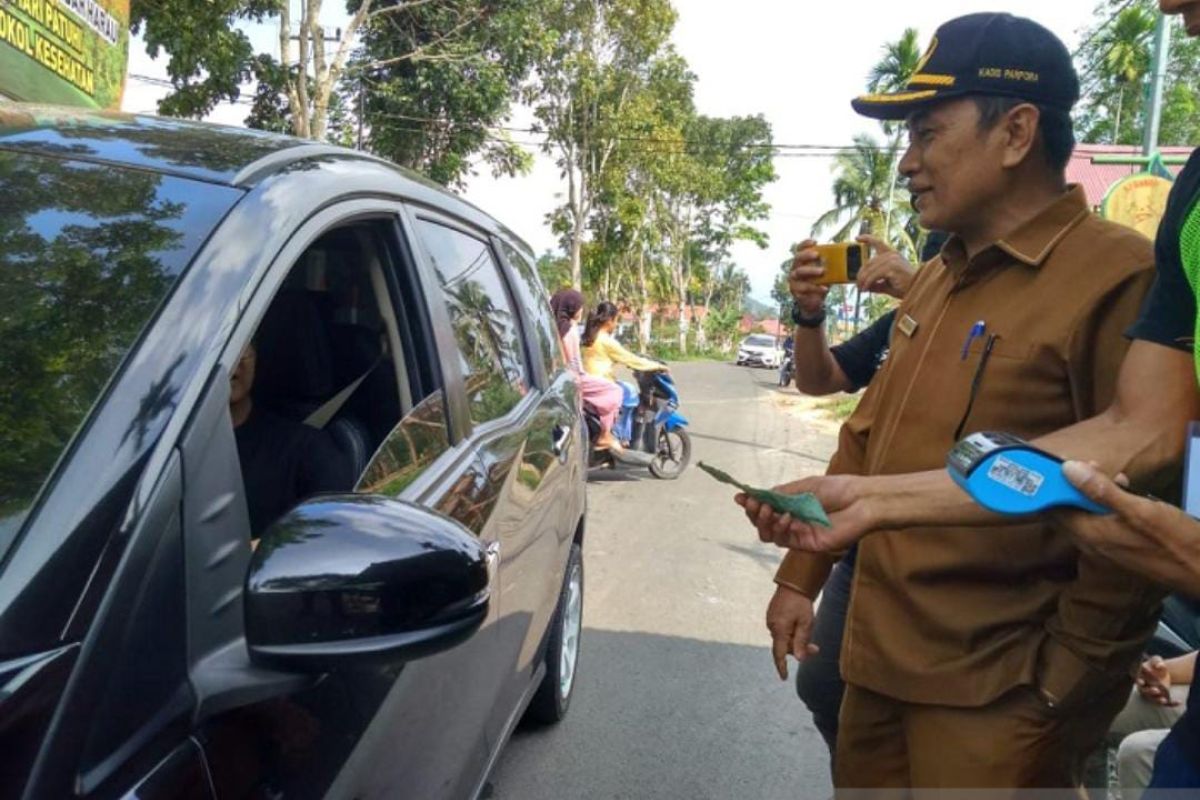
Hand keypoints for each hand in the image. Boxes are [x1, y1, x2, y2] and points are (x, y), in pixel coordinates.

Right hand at [735, 474, 873, 552]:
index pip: (765, 508)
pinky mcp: (808, 545)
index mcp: (793, 506)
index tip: (740, 497)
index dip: (751, 504)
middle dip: (754, 514)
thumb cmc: (839, 489)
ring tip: (769, 511)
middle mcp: (794, 521)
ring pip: (769, 535)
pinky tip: (788, 517)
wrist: (862, 500)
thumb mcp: (805, 486)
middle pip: (763, 524)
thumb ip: (781, 492)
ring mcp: (800, 534)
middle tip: (754, 504)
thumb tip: (757, 494)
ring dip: (764, 522)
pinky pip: (785, 541)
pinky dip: (782, 528)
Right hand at [765, 585, 817, 679]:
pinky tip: (801, 625)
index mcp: (779, 629)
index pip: (779, 654)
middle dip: (799, 649)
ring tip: (810, 631)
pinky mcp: (773, 615)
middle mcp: (772, 626)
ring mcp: (771, 620)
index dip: (781, 667)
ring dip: (796, 640)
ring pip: (784, 638)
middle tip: (816, 649)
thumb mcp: (806, 622)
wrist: (794, 582)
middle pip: (784, 646)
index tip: (784, 678)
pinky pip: (782, 629)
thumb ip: (801, 641)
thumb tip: (799, 659)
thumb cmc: (801, 602)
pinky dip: (791, 632)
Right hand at [789, 239, 829, 315]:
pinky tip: (824, 288)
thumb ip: (830, 264)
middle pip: (797, 258)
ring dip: (811, 270)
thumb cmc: (819, 283)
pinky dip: (816, 287)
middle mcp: (795, 268)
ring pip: (799, 272)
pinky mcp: (795, 290)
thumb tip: (846, 256)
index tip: (815, 241)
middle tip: (817, 255)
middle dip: (807, 255)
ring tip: (822, 271)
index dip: (805, 244)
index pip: (800, 249)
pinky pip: (805, 287)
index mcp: (802, 261)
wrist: (813, 302)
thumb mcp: (825, 273)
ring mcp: (794, 279)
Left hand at [855, 235, 915, 298]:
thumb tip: (861, 284)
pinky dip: (868, 283)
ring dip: (863, 281)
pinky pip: (873, 276)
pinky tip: (866, 289)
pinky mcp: (892, 267)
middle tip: (858, 286)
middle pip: (868, 262)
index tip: (857, 238)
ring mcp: (892, 260)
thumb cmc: (904, 287)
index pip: (878, 242)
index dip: (867, 238)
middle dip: (861, 275)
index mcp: (892, 254)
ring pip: (869, 270)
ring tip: (862, 289)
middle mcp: (892, 254)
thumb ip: (874, 281)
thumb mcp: (885, 282)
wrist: (917, 290)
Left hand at [1054, 461, 1199, 593]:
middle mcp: (1094, 544)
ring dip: (1092, 493)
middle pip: (1068, 513)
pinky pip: (1105, 523)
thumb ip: (1101, 491)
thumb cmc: (1174, 541)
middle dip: (1072, 487)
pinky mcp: (1124, 547)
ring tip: (1106, 472)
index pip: (1053, 511)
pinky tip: (1125, 488)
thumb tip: (1068, 469)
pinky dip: (1109, 505)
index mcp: (1091, 535)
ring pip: (1088, 516)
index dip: (1051, 488)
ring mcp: (1109, 548)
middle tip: (1087, 464)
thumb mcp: (1139, 510)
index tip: (1057, 466)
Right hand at [1136, 656, 1179, 705]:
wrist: (1162, 672)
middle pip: (1144, 691)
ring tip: (1164, 700)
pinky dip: (1172, 703)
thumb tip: (1160, 665)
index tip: (1142, 682)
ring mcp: (1152, 694)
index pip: (1137, 679)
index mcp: (1140, 677)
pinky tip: (1178, 702)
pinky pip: (1166, 703)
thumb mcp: (1156, 660)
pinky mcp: (1161, 697)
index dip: (1139, 681)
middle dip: (1150, 691)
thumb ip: (1156, 661)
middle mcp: (1144, 687)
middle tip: (1156, 690)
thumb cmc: (1155, 664)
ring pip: (1153, 699)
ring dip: (1158, 700)